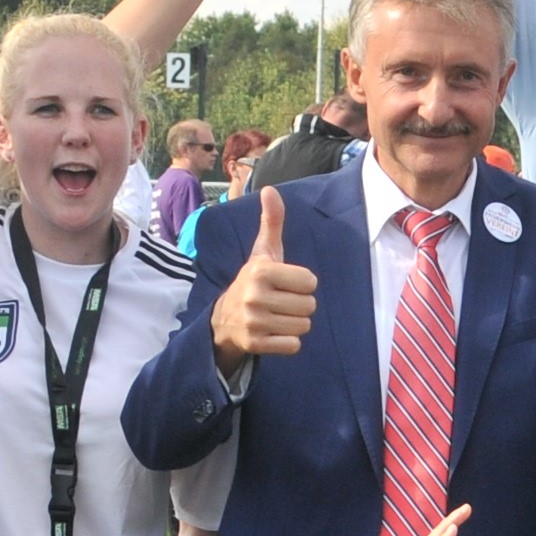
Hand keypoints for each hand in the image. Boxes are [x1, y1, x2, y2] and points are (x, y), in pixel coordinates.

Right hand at [213, 188, 318, 365]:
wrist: (224, 319)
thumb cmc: (254, 281)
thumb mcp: (263, 252)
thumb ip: (272, 221)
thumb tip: (271, 189)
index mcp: (260, 270)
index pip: (310, 281)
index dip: (303, 283)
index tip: (285, 283)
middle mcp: (254, 295)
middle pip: (309, 306)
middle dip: (300, 305)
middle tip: (280, 302)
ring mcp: (253, 322)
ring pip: (303, 326)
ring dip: (295, 323)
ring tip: (276, 316)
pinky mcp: (254, 344)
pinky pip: (293, 346)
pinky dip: (288, 342)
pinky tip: (273, 333)